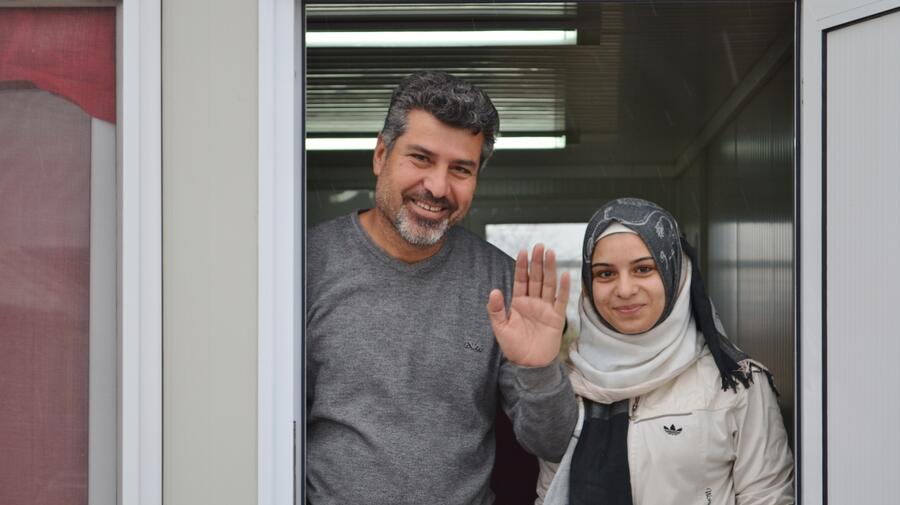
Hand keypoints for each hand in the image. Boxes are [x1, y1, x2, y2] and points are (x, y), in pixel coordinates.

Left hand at [487, 244, 570, 366]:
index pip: (521, 279)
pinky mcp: (556, 318)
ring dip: (550, 269)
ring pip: (548, 284)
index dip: (522, 266)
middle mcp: (533, 302)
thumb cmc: (513, 346)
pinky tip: (565, 274)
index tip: (523, 251)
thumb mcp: (500, 327)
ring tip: (551, 253)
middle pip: (536, 278)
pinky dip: (564, 288)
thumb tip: (494, 290)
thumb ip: (495, 309)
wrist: (529, 364)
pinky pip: (561, 300)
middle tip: (539, 246)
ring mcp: (545, 308)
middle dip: (537, 262)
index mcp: (518, 302)